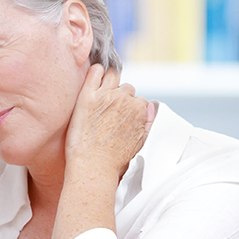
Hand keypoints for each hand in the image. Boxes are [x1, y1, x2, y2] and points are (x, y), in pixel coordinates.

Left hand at [65, 64, 154, 178]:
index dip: (130, 107)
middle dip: (120, 96)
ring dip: (110, 81)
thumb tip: (151, 107)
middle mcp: (125, 100)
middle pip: (126, 89)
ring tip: (102, 92)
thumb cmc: (114, 159)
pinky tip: (94, 78)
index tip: (121, 115)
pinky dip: (96, 71)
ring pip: (113, 77)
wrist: (93, 166)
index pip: (138, 100)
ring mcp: (106, 96)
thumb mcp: (140, 142)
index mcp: (140, 110)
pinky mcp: (87, 96)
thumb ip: (148, 122)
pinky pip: (95, 72)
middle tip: (109, 109)